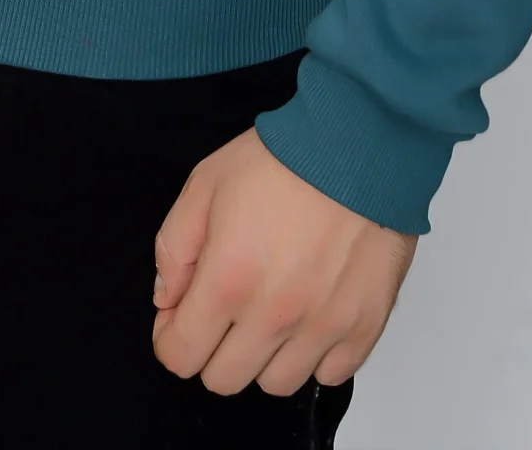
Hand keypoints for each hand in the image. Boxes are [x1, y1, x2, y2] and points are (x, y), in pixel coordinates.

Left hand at [152, 127, 416, 395]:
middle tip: (225, 310)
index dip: (171, 338)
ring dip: (265, 355)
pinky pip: (330, 375)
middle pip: (224, 380)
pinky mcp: (364, 327)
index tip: (180, 316)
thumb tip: (168, 299)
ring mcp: (322, 327)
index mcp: (228, 280)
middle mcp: (274, 315)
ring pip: (277, 384)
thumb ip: (175, 246)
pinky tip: (311, 315)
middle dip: (213, 349)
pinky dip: (316, 355)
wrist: (359, 146)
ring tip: (272, 310)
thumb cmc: (282, 160)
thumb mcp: (205, 183)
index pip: (180, 356)